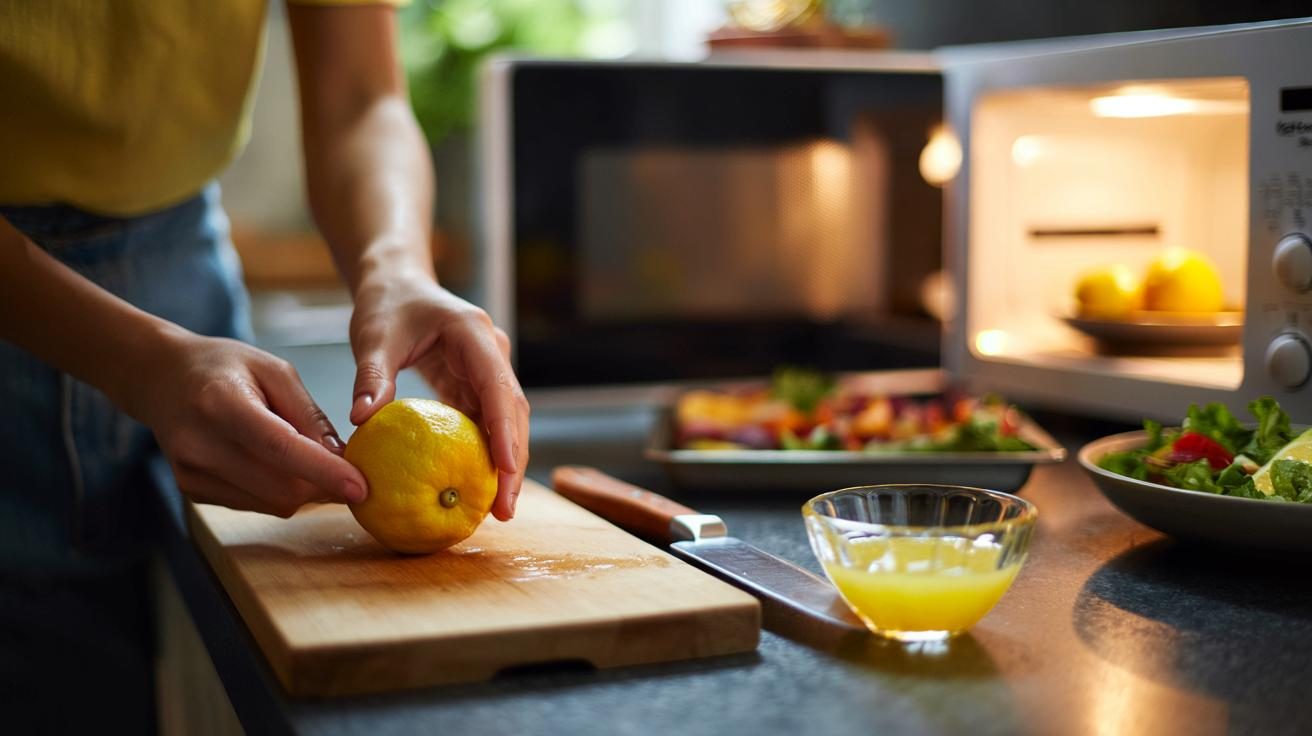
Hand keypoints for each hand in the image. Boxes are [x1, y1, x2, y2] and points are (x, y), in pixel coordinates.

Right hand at [124, 330, 368, 516]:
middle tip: (347, 470)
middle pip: (280, 487)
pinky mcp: (192, 491)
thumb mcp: (275, 371)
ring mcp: (191, 473)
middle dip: (323, 484)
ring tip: (307, 458)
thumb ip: (309, 415)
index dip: (324, 471)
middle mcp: (199, 444)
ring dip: (304, 490)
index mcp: (221, 403)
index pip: (279, 448)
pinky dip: (279, 491)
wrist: (161, 379)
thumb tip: (343, 458)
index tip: (361, 487)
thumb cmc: (225, 367)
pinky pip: (255, 504)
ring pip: (272, 503)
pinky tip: (274, 464)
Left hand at [348, 274, 528, 520]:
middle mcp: (492, 353)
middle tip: (504, 510)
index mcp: (474, 335)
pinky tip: (478, 488)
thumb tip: (362, 420)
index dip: (505, 430)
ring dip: (506, 465)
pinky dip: (487, 455)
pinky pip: (488, 423)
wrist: (398, 284)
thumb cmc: (387, 305)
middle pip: (513, 412)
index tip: (506, 470)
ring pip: (507, 422)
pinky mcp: (477, 385)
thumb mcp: (374, 336)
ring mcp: (489, 370)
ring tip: (498, 510)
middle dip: (514, 461)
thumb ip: (372, 376)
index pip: (497, 387)